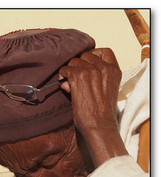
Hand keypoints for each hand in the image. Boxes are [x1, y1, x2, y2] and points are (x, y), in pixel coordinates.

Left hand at [59, 48, 126, 166]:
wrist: (99, 124)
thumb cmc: (101, 112)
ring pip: (73, 61)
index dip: (91, 55)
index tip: (85, 64)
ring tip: (68, 83)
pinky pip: (65, 70)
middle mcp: (104, 68)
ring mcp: (91, 71)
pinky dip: (61, 77)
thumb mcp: (106, 90)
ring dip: (68, 71)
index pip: (104, 51)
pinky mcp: (79, 77)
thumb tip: (71, 76)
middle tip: (74, 78)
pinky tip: (64, 86)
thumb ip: (94, 78)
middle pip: (85, 55)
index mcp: (114, 70)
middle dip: (77, 65)